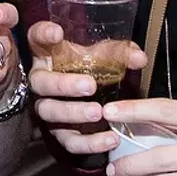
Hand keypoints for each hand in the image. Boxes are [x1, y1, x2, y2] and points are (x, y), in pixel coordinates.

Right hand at [27, 20, 145, 156]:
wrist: (92, 101)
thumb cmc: (93, 69)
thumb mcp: (105, 56)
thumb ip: (120, 54)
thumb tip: (139, 58)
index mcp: (48, 54)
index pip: (37, 38)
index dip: (43, 34)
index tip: (57, 33)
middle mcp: (41, 80)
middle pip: (40, 82)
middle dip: (63, 85)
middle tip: (89, 86)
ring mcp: (47, 108)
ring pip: (50, 113)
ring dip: (73, 114)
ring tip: (98, 113)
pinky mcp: (58, 133)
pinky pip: (68, 141)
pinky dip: (89, 142)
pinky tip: (109, 139)